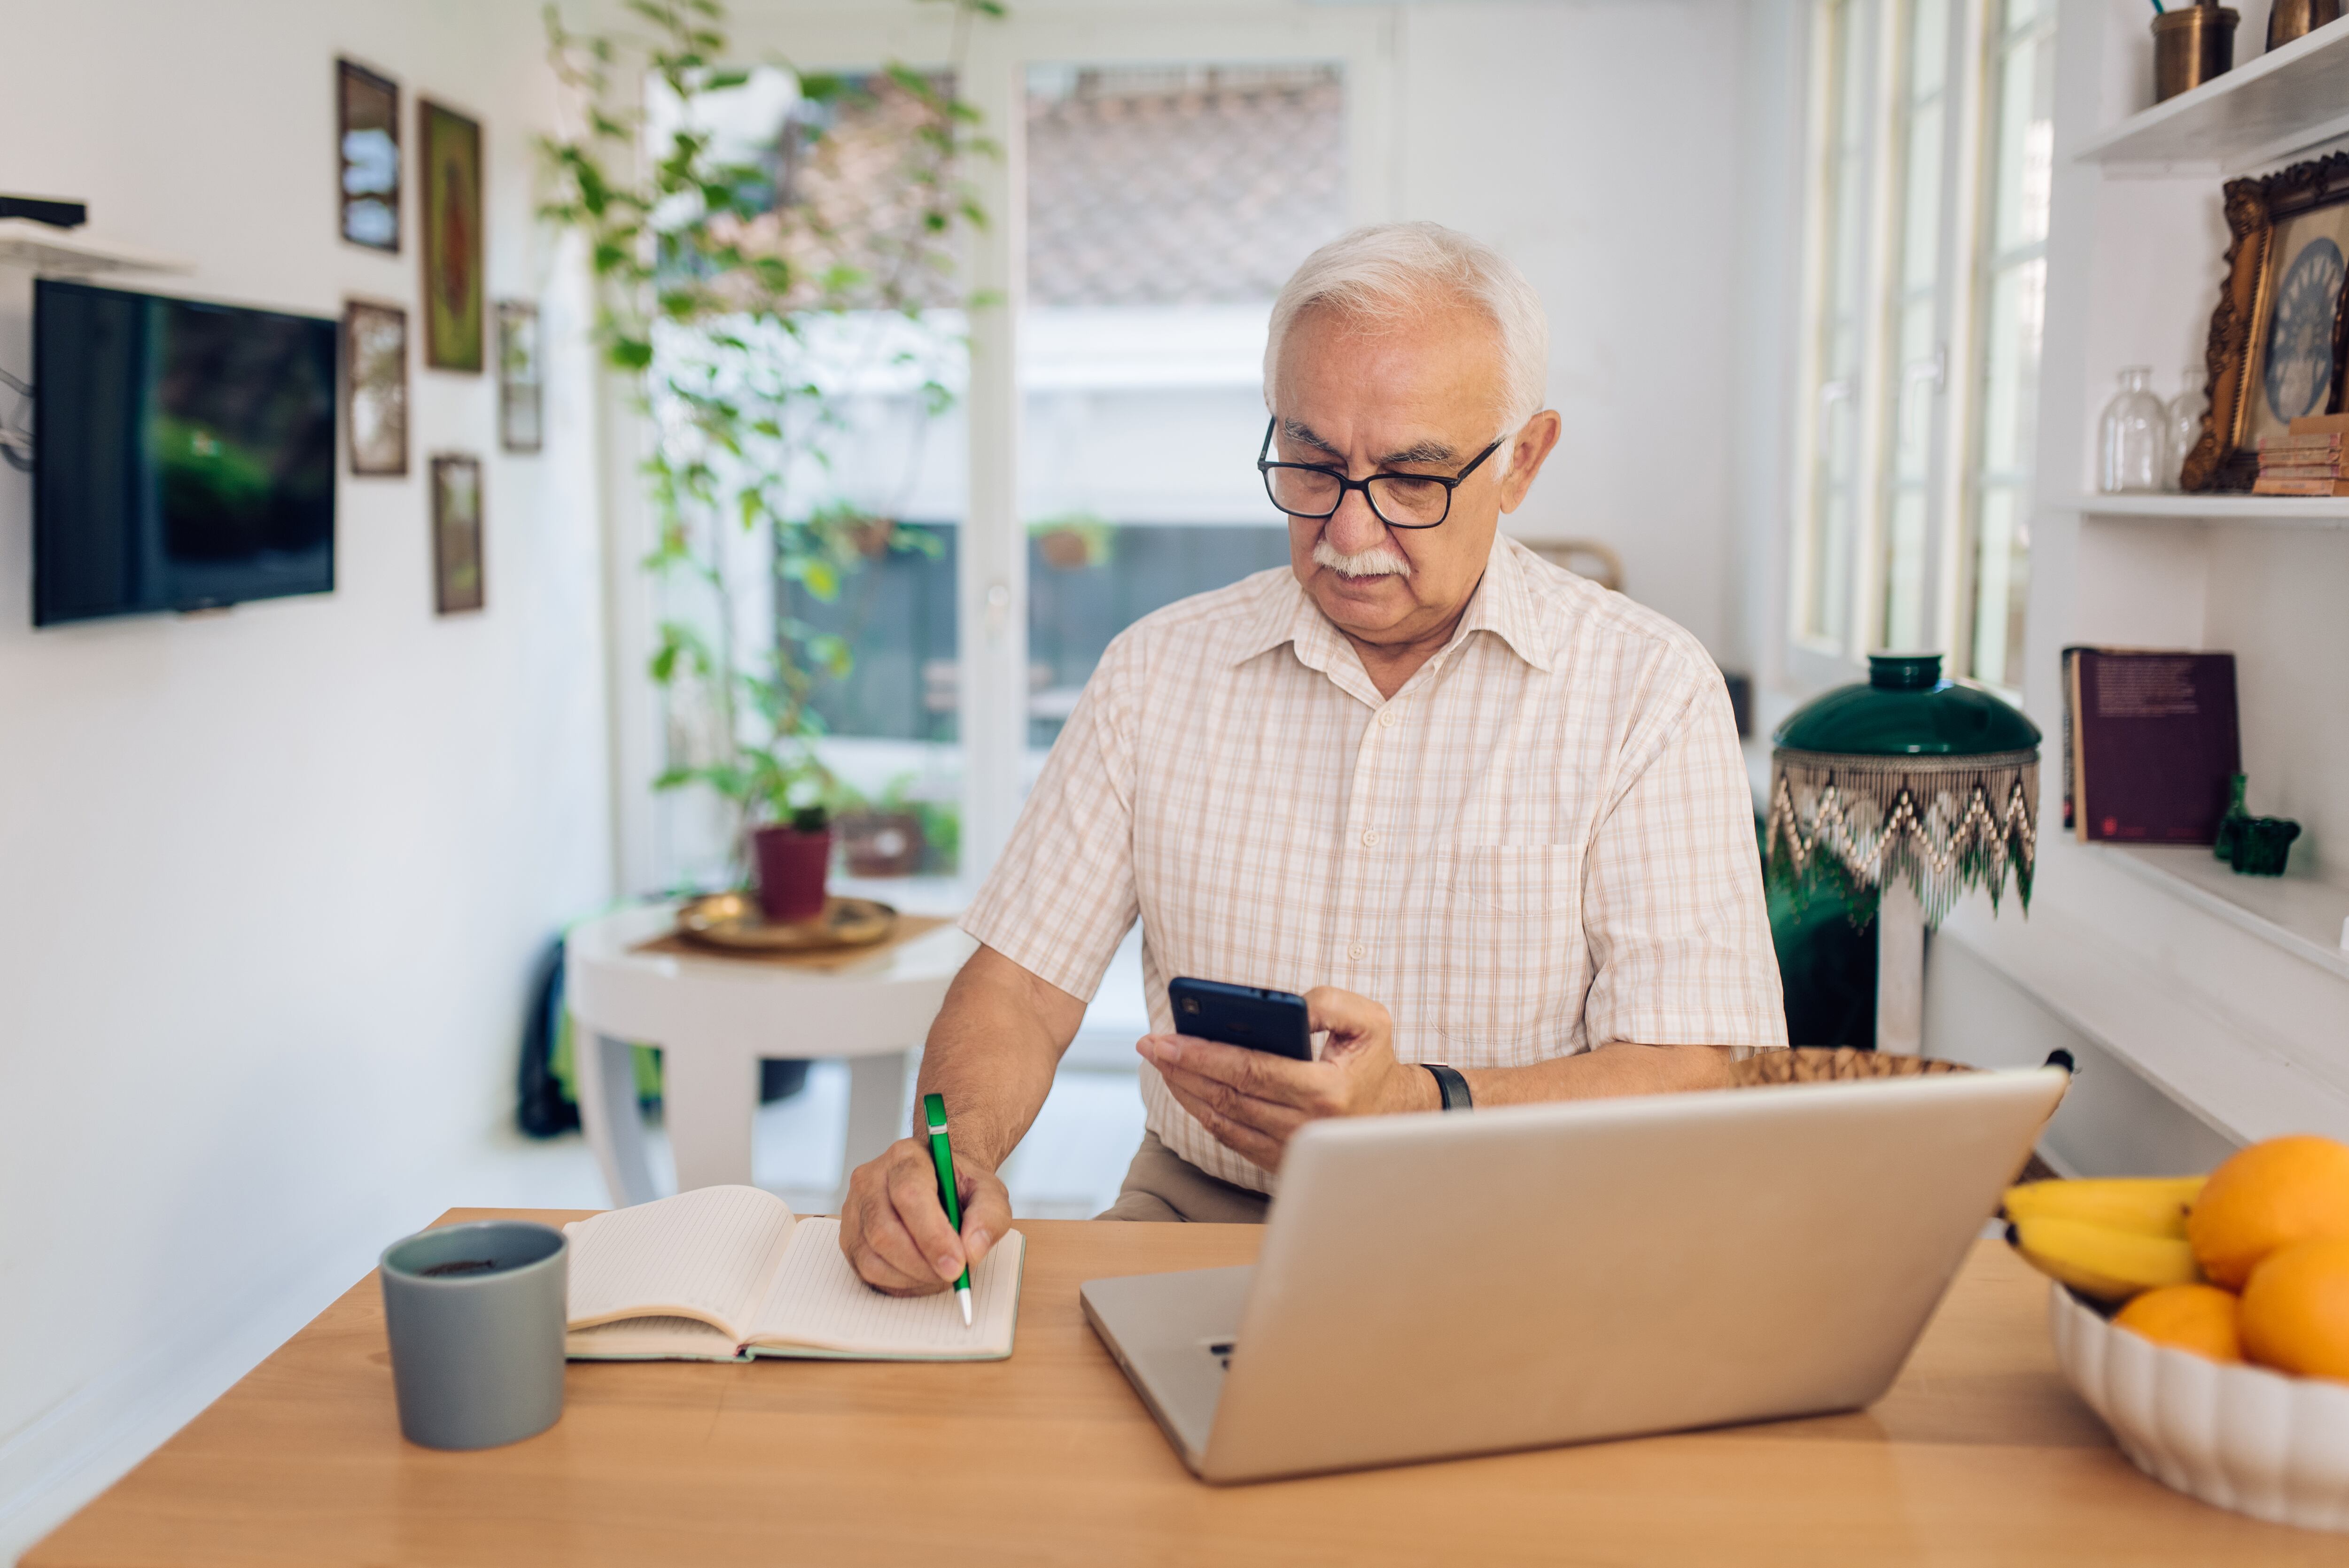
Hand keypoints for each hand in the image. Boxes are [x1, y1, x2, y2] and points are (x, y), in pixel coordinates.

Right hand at [838, 1136, 1011, 1295]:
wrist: (938, 1184)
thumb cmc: (959, 1187)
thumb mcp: (988, 1192)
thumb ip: (989, 1216)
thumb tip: (971, 1250)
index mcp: (906, 1157)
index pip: (910, 1195)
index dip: (932, 1235)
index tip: (957, 1263)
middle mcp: (871, 1179)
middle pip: (884, 1231)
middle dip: (921, 1264)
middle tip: (952, 1276)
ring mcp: (854, 1209)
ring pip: (871, 1256)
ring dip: (910, 1277)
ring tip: (939, 1274)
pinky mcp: (849, 1237)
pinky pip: (866, 1270)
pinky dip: (897, 1282)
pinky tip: (920, 1275)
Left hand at [1137, 986, 1435, 1171]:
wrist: (1392, 1116)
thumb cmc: (1373, 1062)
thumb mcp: (1370, 1021)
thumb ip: (1330, 1003)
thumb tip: (1289, 1006)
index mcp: (1325, 1092)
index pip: (1251, 1070)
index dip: (1204, 1055)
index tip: (1169, 1039)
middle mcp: (1303, 1126)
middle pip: (1227, 1094)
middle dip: (1182, 1068)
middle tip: (1149, 1044)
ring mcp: (1288, 1148)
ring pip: (1221, 1117)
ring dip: (1184, 1089)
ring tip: (1159, 1060)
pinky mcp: (1277, 1160)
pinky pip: (1228, 1136)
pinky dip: (1200, 1111)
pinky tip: (1183, 1086)